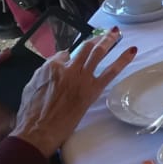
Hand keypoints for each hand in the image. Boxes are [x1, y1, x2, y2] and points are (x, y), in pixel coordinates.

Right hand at [12, 30, 138, 157]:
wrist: (39, 130)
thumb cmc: (31, 113)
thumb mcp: (30, 86)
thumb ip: (43, 74)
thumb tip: (51, 68)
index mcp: (51, 67)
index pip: (64, 55)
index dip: (70, 56)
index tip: (74, 57)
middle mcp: (69, 68)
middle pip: (85, 48)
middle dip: (95, 39)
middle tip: (103, 34)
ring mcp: (82, 77)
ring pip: (98, 53)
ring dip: (108, 41)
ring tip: (116, 33)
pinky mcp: (93, 89)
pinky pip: (111, 71)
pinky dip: (123, 60)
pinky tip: (132, 51)